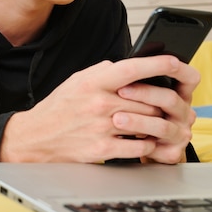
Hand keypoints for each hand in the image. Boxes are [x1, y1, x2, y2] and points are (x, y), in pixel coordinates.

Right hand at [0, 55, 196, 162]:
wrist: (36, 137)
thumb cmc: (59, 108)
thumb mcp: (77, 80)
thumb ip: (104, 72)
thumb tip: (130, 66)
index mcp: (93, 82)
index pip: (132, 68)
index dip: (158, 64)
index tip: (175, 62)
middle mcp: (99, 103)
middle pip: (148, 101)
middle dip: (159, 103)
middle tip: (165, 104)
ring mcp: (102, 128)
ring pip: (148, 124)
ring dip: (157, 124)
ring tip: (157, 123)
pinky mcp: (103, 150)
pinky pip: (140, 148)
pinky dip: (148, 145)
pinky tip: (144, 141)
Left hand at [113, 57, 198, 163]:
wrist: (130, 146)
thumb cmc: (132, 113)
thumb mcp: (134, 94)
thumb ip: (133, 78)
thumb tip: (114, 64)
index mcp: (178, 94)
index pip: (190, 78)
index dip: (181, 70)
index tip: (168, 62)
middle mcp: (183, 113)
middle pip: (170, 99)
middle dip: (145, 93)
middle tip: (121, 90)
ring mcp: (179, 134)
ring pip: (162, 126)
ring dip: (138, 121)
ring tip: (116, 118)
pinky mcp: (171, 153)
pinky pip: (155, 148)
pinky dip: (137, 144)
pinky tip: (121, 139)